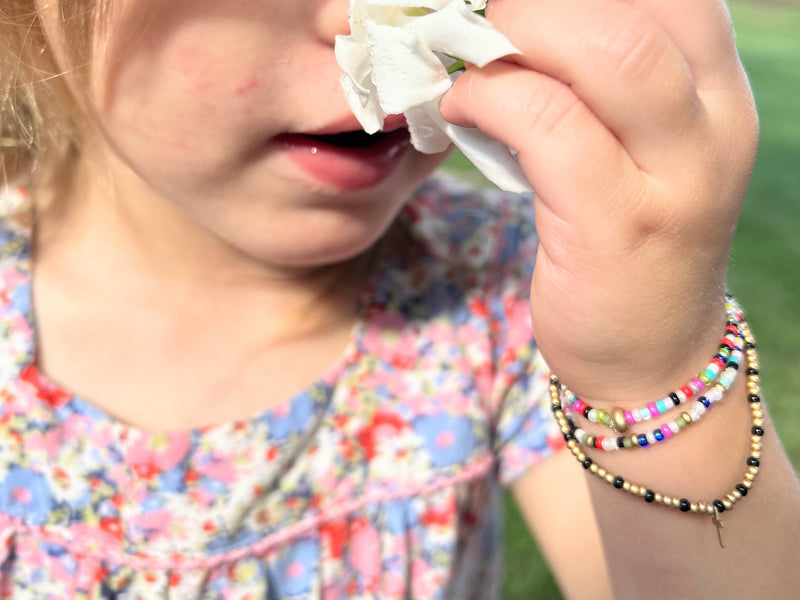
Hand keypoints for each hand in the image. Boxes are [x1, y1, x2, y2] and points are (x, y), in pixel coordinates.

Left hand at [439, 0, 757, 399]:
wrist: (652, 355)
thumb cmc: (629, 240)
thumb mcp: (636, 147)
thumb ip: (596, 82)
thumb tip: (506, 21)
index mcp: (716, 88)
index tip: (510, 8)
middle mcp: (713, 122)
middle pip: (628, 11)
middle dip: (532, 6)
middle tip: (475, 24)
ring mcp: (676, 177)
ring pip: (603, 54)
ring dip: (511, 41)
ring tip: (465, 62)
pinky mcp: (620, 226)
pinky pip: (550, 128)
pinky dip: (492, 100)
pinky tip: (461, 108)